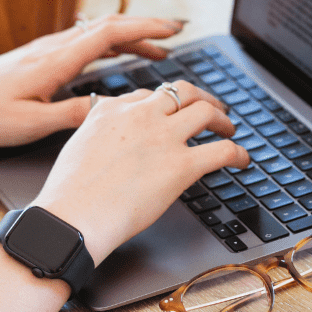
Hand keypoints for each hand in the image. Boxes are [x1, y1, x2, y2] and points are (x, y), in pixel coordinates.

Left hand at [0, 14, 186, 147]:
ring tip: (159, 48)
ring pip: (98, 32)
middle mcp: (54, 49)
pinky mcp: (41, 57)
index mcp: (57, 61)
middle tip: (178, 31)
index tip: (173, 30)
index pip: (110, 33)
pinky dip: (112, 43)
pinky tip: (120, 54)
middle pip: (109, 26)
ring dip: (132, 35)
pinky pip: (86, 42)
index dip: (145, 28)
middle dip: (147, 26)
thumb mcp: (30, 124)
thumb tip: (113, 110)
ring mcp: (47, 50)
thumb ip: (74, 115)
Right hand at [33, 81, 250, 265]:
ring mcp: (164, 139)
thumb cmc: (69, 196)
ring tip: (229, 130)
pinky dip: (239, 153)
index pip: (148, 95)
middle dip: (202, 97)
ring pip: (206, 111)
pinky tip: (242, 160)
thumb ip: (100, 133)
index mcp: (112, 110)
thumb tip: (110, 136)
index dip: (166, 104)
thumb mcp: (78, 146)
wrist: (72, 219)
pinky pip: (222, 151)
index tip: (173, 112)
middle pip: (182, 91)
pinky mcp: (182, 165)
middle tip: (213, 109)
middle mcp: (141, 116)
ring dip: (223, 119)